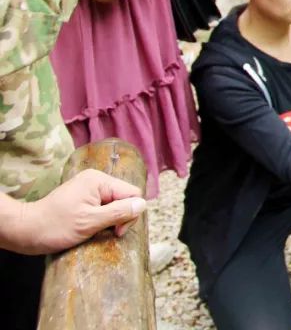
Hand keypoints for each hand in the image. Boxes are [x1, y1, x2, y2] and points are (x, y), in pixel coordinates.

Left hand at [22, 169, 145, 254]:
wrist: (25, 231)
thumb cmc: (56, 227)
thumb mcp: (90, 222)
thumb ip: (119, 212)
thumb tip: (143, 204)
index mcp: (99, 181)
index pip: (132, 194)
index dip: (130, 214)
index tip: (116, 231)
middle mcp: (96, 180)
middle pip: (124, 197)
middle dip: (120, 217)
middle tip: (109, 233)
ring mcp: (88, 188)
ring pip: (115, 202)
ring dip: (111, 219)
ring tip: (97, 231)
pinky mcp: (82, 197)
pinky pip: (103, 205)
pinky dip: (102, 218)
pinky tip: (92, 227)